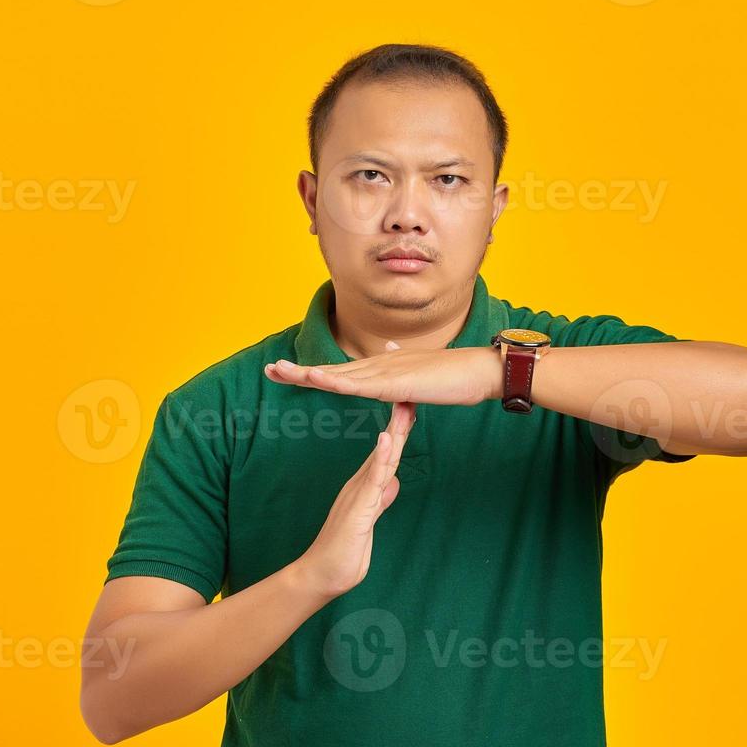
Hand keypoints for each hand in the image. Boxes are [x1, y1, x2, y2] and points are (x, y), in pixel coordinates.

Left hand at [265, 345, 501, 405]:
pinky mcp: (395, 383)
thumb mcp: (419, 377)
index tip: (286, 373)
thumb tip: (389, 361)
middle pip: (331, 370)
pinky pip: (360, 385)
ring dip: (308, 373)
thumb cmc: (453, 377)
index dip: (311, 373)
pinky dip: (336, 382)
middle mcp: (377, 365)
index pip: (339, 373)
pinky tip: (317, 380)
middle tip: (268, 371)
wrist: (477, 371)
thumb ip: (401, 373)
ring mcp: (385, 372)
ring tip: (280, 371)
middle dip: (298, 371)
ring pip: (339, 374)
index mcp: (381, 368)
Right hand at [295, 401, 415, 597]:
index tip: (410, 411)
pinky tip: (387, 438)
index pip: (386, 456)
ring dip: (394, 433)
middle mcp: (360, 486)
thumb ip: (379, 501)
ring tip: (404, 408)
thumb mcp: (368, 522)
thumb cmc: (343, 553)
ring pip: (381, 458)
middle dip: (399, 424)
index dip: (399, 434)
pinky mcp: (359, 508)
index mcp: (364, 489)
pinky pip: (372, 478)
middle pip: (386, 451)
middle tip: (410, 396)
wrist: (321, 575)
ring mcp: (359, 495)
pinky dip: (382, 457)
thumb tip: (392, 483)